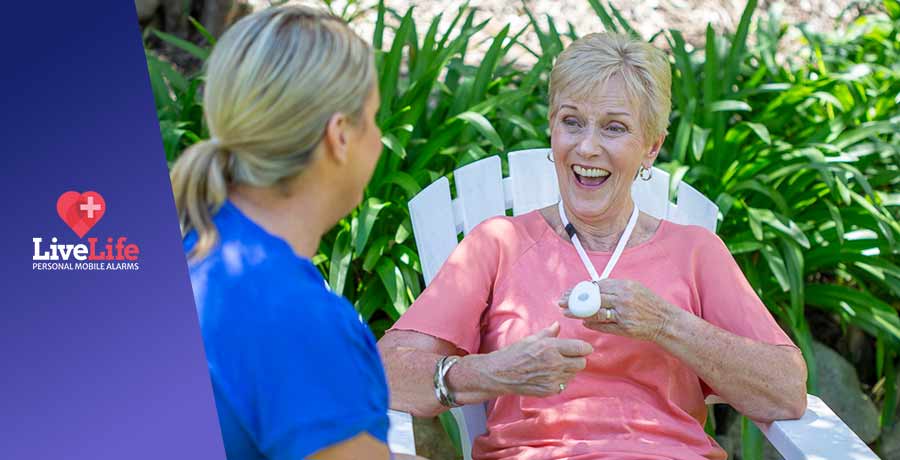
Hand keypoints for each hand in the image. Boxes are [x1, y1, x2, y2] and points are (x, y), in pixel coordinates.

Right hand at [478, 322, 592, 396]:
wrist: (500, 373)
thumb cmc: (514, 354)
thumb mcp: (531, 339)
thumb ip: (548, 333)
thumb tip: (558, 325)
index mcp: (551, 347)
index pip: (580, 348)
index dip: (584, 348)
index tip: (583, 348)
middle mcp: (554, 363)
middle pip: (581, 363)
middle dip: (577, 359)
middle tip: (569, 357)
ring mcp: (553, 379)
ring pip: (573, 374)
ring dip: (568, 370)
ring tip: (554, 366)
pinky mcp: (550, 390)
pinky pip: (564, 384)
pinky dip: (560, 380)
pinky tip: (548, 375)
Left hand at [558, 279, 678, 341]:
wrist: (665, 321)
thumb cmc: (649, 304)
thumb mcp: (634, 288)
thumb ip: (615, 288)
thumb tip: (593, 287)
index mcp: (624, 286)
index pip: (596, 286)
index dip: (580, 289)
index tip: (568, 291)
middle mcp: (623, 298)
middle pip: (592, 297)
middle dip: (574, 299)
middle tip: (561, 302)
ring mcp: (624, 313)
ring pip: (595, 311)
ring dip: (578, 312)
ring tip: (567, 313)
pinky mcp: (624, 327)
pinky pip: (603, 325)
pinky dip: (591, 323)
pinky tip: (584, 322)